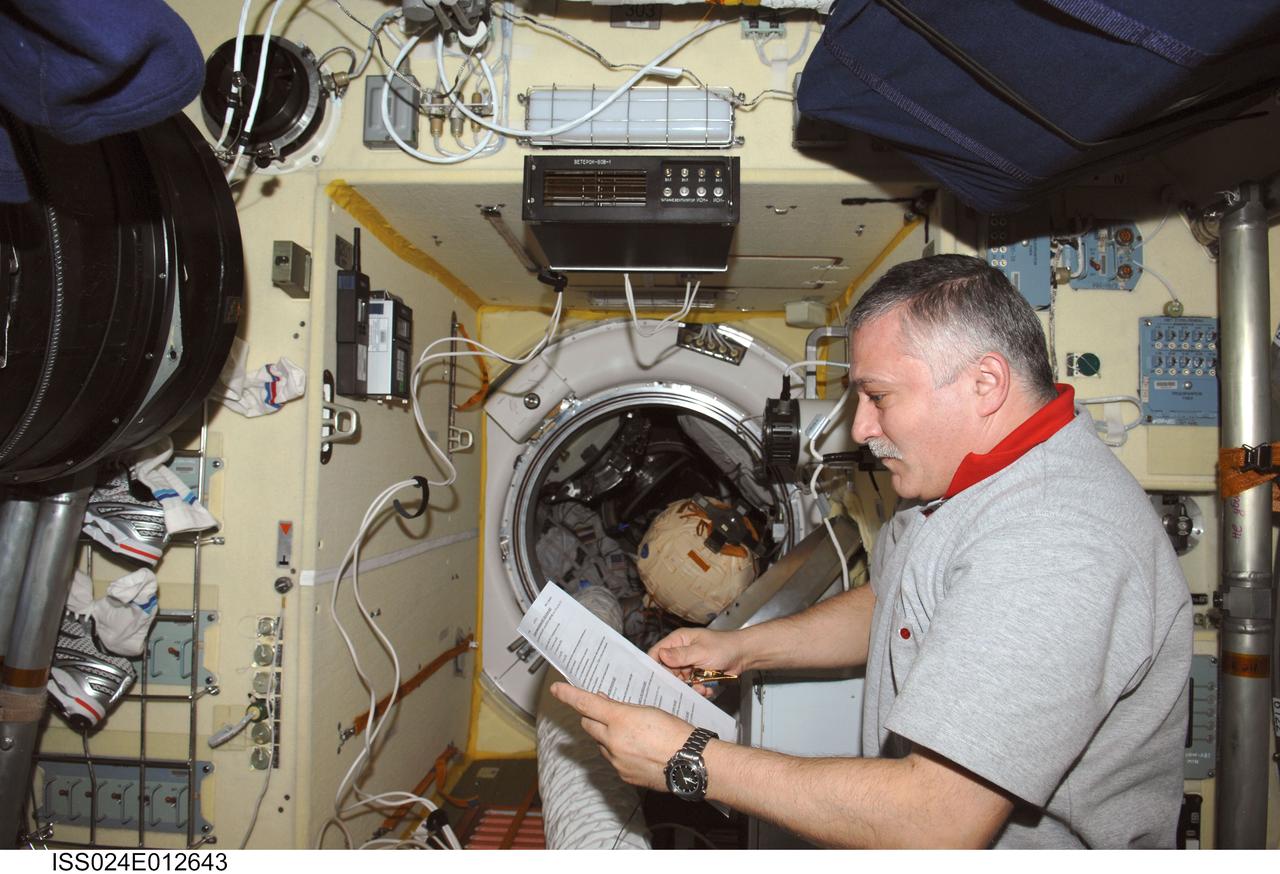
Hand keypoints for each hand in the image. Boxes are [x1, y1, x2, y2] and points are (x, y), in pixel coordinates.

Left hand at [550, 682, 693, 791]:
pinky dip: (619, 753)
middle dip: (593, 717)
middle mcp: (613, 741)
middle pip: (589, 725)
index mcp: (619, 719)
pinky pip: (613, 760)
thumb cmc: (675, 732)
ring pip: (601, 744)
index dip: (569, 695)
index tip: (556, 689)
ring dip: (608, 736)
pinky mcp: (623, 775)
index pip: (586, 704)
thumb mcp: (648, 710)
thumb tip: (603, 704)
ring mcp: (616, 760)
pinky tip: (638, 750)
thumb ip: (621, 709)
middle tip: (605, 711)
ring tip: (633, 734)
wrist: (691, 762)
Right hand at [647, 627, 747, 695]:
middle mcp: (681, 652)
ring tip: (701, 686)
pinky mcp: (696, 675)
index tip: (653, 680)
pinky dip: (698, 689)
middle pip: (667, 671)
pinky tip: (707, 687)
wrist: (743, 655)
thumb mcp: (701, 651)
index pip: (657, 653)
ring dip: (689, 687)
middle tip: (684, 687)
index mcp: (678, 640)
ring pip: (680, 681)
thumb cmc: (724, 646)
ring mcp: (689, 664)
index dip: (653, 666)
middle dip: (676, 681)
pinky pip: (690, 686)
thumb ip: (681, 655)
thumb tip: (661, 655)